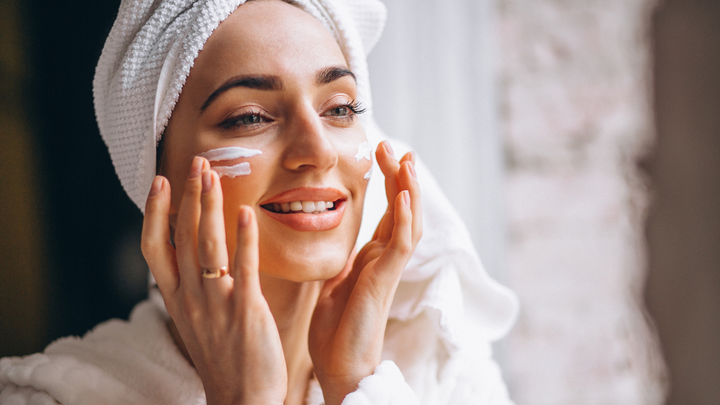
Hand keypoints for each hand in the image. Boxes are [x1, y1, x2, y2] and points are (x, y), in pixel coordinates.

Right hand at [141, 157, 286, 404]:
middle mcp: (190, 297)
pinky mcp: (245, 310)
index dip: (154, 212)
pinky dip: (244, 238)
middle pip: (182, 237)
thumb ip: (193, 286)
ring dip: (208, 207)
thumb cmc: (223, 357)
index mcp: (175, 299)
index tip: (160, 182)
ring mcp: (216, 303)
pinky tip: (246, 213)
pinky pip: (243, 267)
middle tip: (196, 162)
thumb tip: (195, 253)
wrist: (241, 398)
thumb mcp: (196, 319)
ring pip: (207, 245)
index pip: (154, 248)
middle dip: (187, 196)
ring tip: (212, 174)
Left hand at [308, 141, 422, 404]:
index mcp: (373, 258)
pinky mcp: (385, 281)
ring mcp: (388, 269)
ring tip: (407, 160)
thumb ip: (340, 259)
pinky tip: (403, 196)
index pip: (388, 212)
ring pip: (409, 222)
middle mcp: (385, 259)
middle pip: (403, 209)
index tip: (384, 154)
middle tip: (396, 147)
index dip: (390, 183)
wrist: (338, 366)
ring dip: (409, 190)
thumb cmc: (334, 330)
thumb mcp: (333, 282)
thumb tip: (330, 237)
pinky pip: (401, 245)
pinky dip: (404, 219)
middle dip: (401, 177)